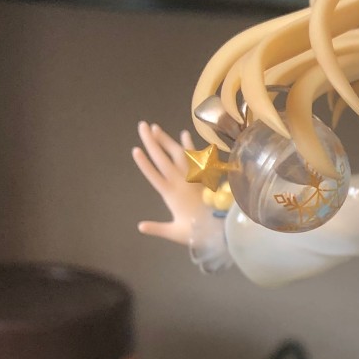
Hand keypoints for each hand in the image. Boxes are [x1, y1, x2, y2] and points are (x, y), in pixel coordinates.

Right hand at [132, 121, 210, 247]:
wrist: (223, 228)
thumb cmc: (198, 233)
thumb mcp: (175, 233)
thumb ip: (157, 228)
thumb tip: (140, 226)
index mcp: (171, 195)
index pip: (154, 176)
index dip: (144, 163)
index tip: (135, 150)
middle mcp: (180, 182)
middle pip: (162, 158)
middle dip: (151, 142)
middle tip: (142, 125)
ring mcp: (192, 176)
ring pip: (177, 154)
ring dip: (166, 140)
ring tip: (155, 127)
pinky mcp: (202, 176)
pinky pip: (195, 157)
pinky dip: (189, 145)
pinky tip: (184, 133)